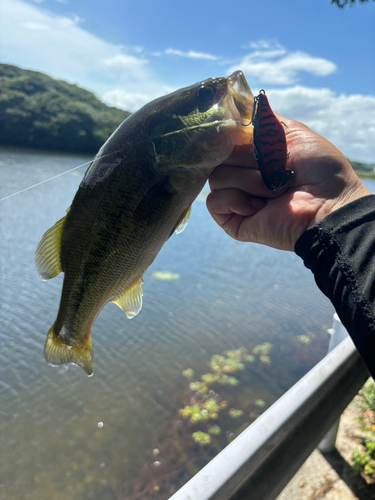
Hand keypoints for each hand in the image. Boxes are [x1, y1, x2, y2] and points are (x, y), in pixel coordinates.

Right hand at [207, 115, 370, 250]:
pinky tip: (259, 207)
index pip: (224, 138)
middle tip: (272, 167)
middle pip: (217, 156)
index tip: (237, 132)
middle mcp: (242, 175)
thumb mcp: (292, 131)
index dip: (227, 134)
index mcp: (254, 155)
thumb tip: (233, 103)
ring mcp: (236, 198)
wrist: (328, 204)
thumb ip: (262, 119)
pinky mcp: (231, 220)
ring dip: (249, 181)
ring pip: (216, 177)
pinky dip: (236, 200)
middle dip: (245, 158)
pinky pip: (214, 201)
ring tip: (275, 191)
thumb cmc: (319, 170)